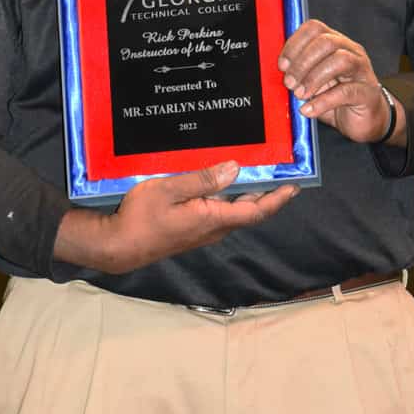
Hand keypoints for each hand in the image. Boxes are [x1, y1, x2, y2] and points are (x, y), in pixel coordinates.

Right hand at [55, 161, 297, 273]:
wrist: (119, 245)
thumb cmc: (139, 217)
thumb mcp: (169, 189)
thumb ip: (202, 179)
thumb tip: (235, 169)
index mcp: (212, 218)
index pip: (255, 210)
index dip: (277, 198)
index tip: (294, 186)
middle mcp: (213, 228)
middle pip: (248, 211)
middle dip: (266, 193)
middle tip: (278, 171)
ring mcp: (202, 231)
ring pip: (233, 211)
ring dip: (247, 195)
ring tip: (253, 172)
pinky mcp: (192, 230)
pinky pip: (218, 212)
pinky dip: (228, 198)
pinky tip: (220, 183)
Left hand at [278, 19, 403, 143]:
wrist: (364, 121)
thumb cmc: (335, 99)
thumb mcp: (312, 83)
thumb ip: (298, 74)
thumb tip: (279, 72)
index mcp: (335, 43)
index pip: (314, 28)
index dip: (295, 44)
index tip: (282, 65)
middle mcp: (351, 51)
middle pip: (326, 42)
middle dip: (302, 62)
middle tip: (290, 83)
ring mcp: (362, 70)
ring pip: (340, 60)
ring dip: (313, 78)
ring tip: (300, 95)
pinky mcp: (368, 92)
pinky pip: (346, 92)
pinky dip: (323, 101)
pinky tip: (308, 110)